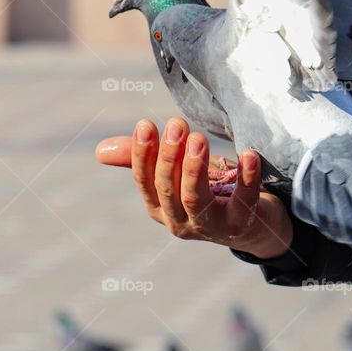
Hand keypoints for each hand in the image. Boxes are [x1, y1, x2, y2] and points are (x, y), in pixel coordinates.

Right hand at [96, 117, 292, 258]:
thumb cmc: (208, 190)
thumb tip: (99, 151)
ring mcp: (210, 227)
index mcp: (159, 207)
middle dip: (170, 155)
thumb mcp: (174, 173)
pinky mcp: (241, 224)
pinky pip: (243, 200)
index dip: (142, 154)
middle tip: (177, 124)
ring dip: (195, 168)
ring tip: (198, 138)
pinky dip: (246, 178)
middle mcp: (179, 221)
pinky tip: (248, 155)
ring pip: (196, 199)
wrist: (252, 224)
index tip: (145, 125)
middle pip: (168, 189)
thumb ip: (141, 159)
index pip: (144, 181)